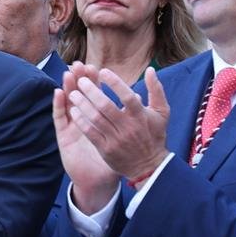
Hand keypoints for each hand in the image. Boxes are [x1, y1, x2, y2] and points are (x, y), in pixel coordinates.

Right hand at [54, 64, 118, 212]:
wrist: (102, 179)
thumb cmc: (117, 158)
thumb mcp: (129, 136)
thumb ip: (132, 117)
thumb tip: (137, 96)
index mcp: (100, 116)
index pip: (96, 93)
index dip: (94, 80)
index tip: (96, 67)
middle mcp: (84, 118)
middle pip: (80, 93)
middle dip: (80, 79)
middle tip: (79, 64)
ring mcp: (72, 126)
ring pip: (68, 102)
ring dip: (68, 86)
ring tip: (68, 73)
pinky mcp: (64, 136)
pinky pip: (60, 118)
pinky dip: (58, 105)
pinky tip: (58, 93)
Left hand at [64, 66, 170, 184]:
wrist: (149, 167)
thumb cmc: (154, 135)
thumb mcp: (162, 113)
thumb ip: (156, 90)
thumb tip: (150, 69)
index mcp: (141, 116)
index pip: (127, 96)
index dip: (114, 83)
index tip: (102, 71)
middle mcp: (128, 127)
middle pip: (106, 106)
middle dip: (91, 91)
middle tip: (81, 80)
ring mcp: (116, 139)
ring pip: (95, 118)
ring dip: (82, 104)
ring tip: (73, 93)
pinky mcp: (106, 149)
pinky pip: (90, 133)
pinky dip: (81, 120)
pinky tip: (73, 110)